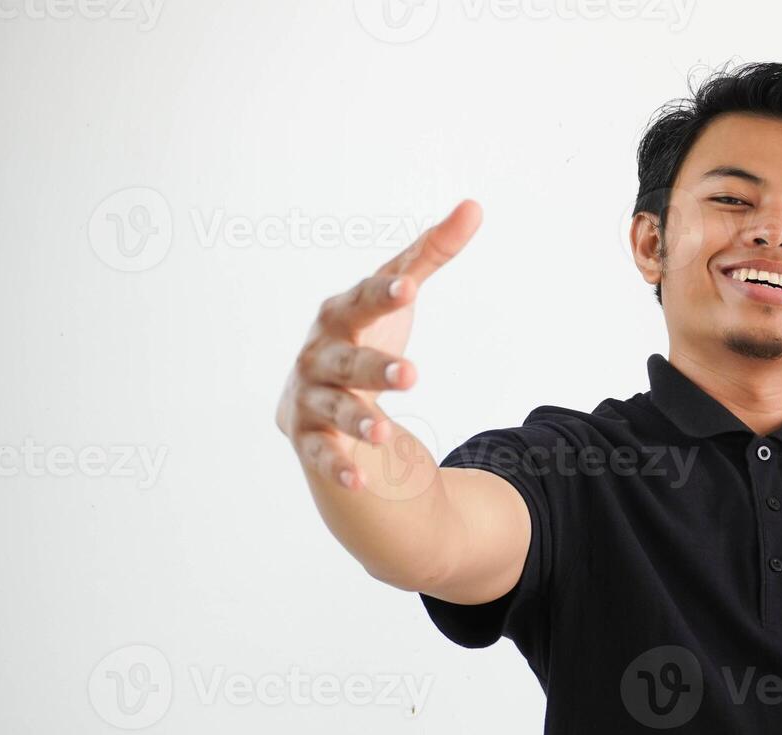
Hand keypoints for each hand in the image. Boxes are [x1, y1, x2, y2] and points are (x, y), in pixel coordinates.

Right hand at [275, 199, 481, 488]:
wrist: (315, 391)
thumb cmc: (363, 332)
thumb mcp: (396, 295)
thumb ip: (432, 253)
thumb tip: (474, 206)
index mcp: (340, 315)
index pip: (362, 301)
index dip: (382, 294)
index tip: (409, 286)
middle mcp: (318, 354)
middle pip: (347, 361)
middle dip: (375, 368)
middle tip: (412, 375)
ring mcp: (310, 396)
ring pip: (333, 409)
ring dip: (356, 421)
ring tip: (384, 433)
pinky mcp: (307, 436)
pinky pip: (321, 455)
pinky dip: (337, 467)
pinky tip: (360, 481)